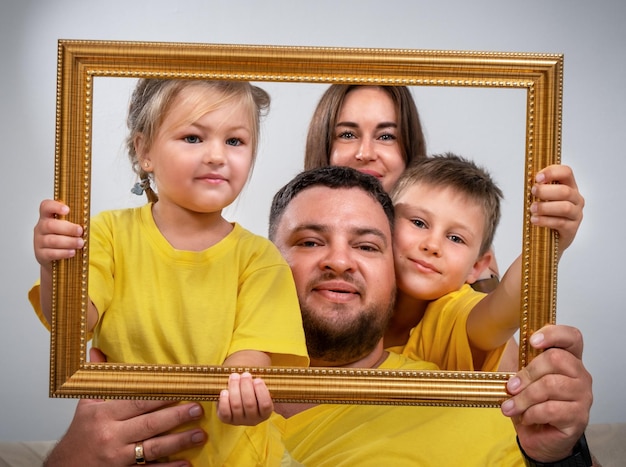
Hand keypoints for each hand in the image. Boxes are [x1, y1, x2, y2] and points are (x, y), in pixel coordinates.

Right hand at [34, 199, 83, 268]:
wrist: (55, 260)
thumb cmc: (64, 238)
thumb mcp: (67, 228)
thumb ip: (73, 222)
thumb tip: (86, 223)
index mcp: (47, 217)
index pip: (46, 207)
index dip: (55, 206)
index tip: (67, 209)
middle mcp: (40, 228)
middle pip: (50, 225)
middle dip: (68, 228)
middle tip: (80, 231)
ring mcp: (39, 241)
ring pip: (52, 240)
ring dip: (69, 242)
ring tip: (80, 243)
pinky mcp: (40, 254)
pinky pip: (51, 253)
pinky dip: (63, 253)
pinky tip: (72, 252)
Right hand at [44, 349, 206, 466]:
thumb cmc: (80, 435)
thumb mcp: (85, 404)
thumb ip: (95, 377)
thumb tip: (97, 349)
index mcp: (103, 415)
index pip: (138, 403)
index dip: (161, 397)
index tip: (182, 390)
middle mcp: (111, 436)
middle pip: (149, 425)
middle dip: (176, 416)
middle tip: (198, 409)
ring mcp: (118, 458)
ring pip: (153, 449)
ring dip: (179, 442)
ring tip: (200, 434)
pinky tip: (185, 463)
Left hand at [217, 372, 272, 425]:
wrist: (238, 400)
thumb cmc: (251, 391)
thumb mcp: (258, 389)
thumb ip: (256, 384)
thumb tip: (248, 376)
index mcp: (265, 413)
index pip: (265, 405)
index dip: (261, 391)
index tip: (257, 379)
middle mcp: (253, 420)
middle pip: (249, 404)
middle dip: (246, 386)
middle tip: (245, 374)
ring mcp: (239, 421)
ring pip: (236, 405)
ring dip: (234, 388)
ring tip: (234, 376)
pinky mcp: (227, 420)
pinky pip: (225, 412)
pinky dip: (224, 400)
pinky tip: (224, 391)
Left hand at [500, 324, 592, 461]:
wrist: (535, 436)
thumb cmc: (529, 401)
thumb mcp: (518, 374)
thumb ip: (517, 356)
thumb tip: (502, 336)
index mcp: (568, 359)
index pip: (572, 337)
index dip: (553, 334)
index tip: (532, 340)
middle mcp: (580, 375)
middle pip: (557, 359)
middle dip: (527, 373)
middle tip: (510, 387)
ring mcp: (582, 396)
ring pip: (551, 385)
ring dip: (524, 397)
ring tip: (510, 407)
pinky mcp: (578, 417)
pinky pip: (551, 409)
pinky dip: (531, 413)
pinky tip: (526, 417)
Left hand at [531, 165, 584, 253]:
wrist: (550, 240)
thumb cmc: (546, 215)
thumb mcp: (543, 199)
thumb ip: (540, 189)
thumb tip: (530, 181)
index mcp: (570, 187)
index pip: (566, 173)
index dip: (552, 172)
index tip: (537, 178)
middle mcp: (576, 199)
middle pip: (565, 191)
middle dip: (546, 191)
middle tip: (533, 192)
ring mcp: (576, 215)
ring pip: (565, 207)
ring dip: (545, 207)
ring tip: (532, 209)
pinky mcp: (572, 229)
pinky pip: (560, 223)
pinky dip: (545, 220)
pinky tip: (535, 220)